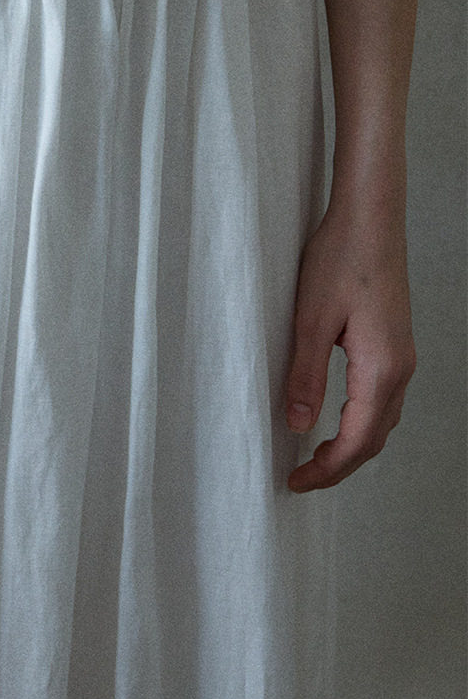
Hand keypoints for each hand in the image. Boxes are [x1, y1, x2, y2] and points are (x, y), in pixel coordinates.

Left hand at [284, 200, 416, 492]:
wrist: (371, 217)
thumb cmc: (340, 258)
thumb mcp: (310, 318)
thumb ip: (306, 375)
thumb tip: (299, 427)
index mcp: (381, 367)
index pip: (358, 440)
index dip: (327, 469)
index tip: (295, 482)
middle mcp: (400, 367)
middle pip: (375, 438)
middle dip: (340, 466)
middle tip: (301, 480)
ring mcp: (402, 356)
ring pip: (382, 421)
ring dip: (352, 446)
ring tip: (315, 459)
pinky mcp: (395, 343)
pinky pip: (383, 400)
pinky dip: (361, 423)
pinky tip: (337, 421)